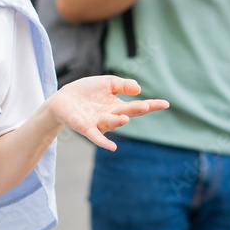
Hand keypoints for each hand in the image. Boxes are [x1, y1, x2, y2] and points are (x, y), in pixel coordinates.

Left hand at [48, 76, 168, 150]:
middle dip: (136, 110)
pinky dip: (103, 142)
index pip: (138, 106)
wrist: (63, 98)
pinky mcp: (86, 127)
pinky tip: (111, 147)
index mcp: (118, 105)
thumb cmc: (87, 90)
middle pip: (127, 113)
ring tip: (124, 117)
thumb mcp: (107, 82)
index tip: (166, 103)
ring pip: (112, 123)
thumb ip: (123, 85)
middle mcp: (111, 116)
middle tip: (145, 106)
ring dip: (118, 121)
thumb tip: (139, 90)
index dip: (152, 105)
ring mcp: (99, 123)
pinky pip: (96, 136)